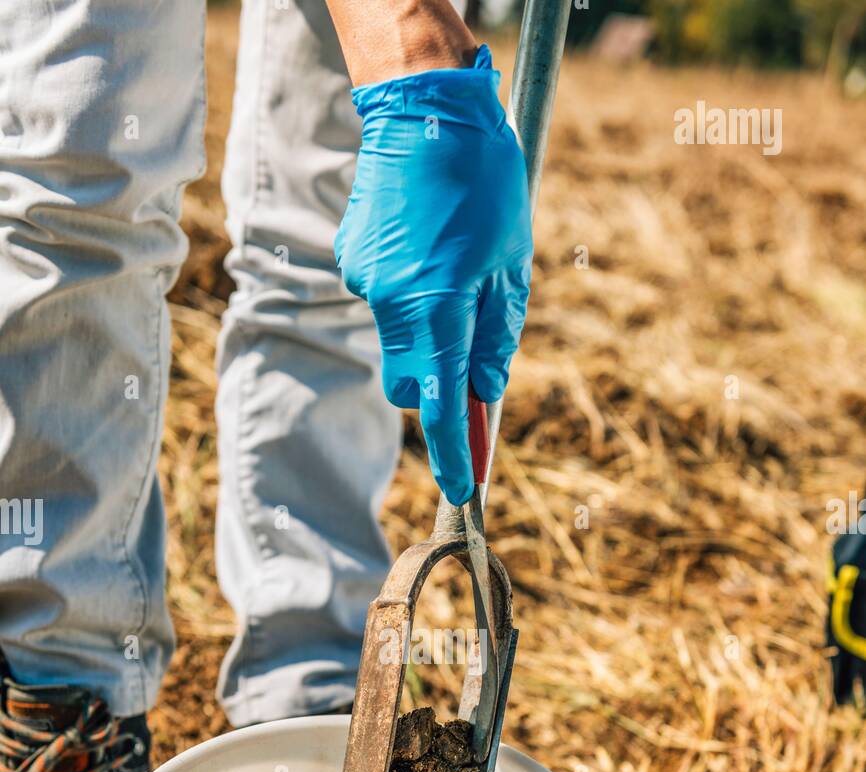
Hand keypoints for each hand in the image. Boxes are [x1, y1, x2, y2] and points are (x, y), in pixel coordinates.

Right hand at [335, 45, 532, 504]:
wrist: (422, 103)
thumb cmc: (482, 178)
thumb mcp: (512, 261)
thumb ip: (497, 335)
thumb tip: (486, 391)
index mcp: (439, 308)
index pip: (444, 405)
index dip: (454, 452)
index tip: (465, 488)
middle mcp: (393, 304)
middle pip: (411, 384)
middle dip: (438, 389)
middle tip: (473, 357)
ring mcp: (366, 283)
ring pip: (400, 341)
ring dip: (429, 332)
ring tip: (456, 269)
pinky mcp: (353, 262)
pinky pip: (386, 301)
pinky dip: (410, 294)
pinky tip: (427, 243)